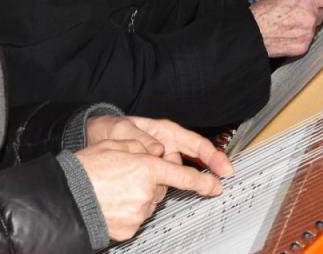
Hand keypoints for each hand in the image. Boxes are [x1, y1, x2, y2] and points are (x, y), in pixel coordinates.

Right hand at [75, 139, 225, 241]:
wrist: (66, 196)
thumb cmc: (87, 168)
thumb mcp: (116, 144)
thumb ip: (141, 147)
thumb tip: (155, 153)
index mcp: (148, 168)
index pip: (184, 177)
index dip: (204, 182)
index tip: (217, 186)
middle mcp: (147, 192)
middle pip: (161, 188)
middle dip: (151, 182)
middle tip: (127, 176)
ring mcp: (138, 213)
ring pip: (148, 203)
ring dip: (138, 196)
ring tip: (115, 189)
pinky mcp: (129, 229)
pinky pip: (136, 217)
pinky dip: (128, 210)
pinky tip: (112, 203)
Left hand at [86, 115, 232, 177]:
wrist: (97, 139)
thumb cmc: (112, 131)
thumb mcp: (123, 130)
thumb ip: (140, 138)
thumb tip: (158, 150)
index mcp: (166, 132)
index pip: (195, 143)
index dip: (213, 156)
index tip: (224, 169)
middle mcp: (168, 146)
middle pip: (193, 161)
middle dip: (207, 172)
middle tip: (216, 185)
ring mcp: (163, 160)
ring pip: (177, 176)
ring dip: (178, 182)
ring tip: (173, 184)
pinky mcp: (155, 173)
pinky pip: (166, 182)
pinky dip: (167, 188)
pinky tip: (163, 192)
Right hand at [250, 0, 322, 55]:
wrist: (253, 32)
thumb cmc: (265, 11)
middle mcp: (311, 16)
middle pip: (320, 13)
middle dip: (311, 12)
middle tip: (294, 13)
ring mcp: (309, 32)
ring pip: (313, 27)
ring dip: (305, 25)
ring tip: (287, 25)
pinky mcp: (304, 46)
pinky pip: (307, 40)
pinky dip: (300, 37)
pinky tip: (287, 35)